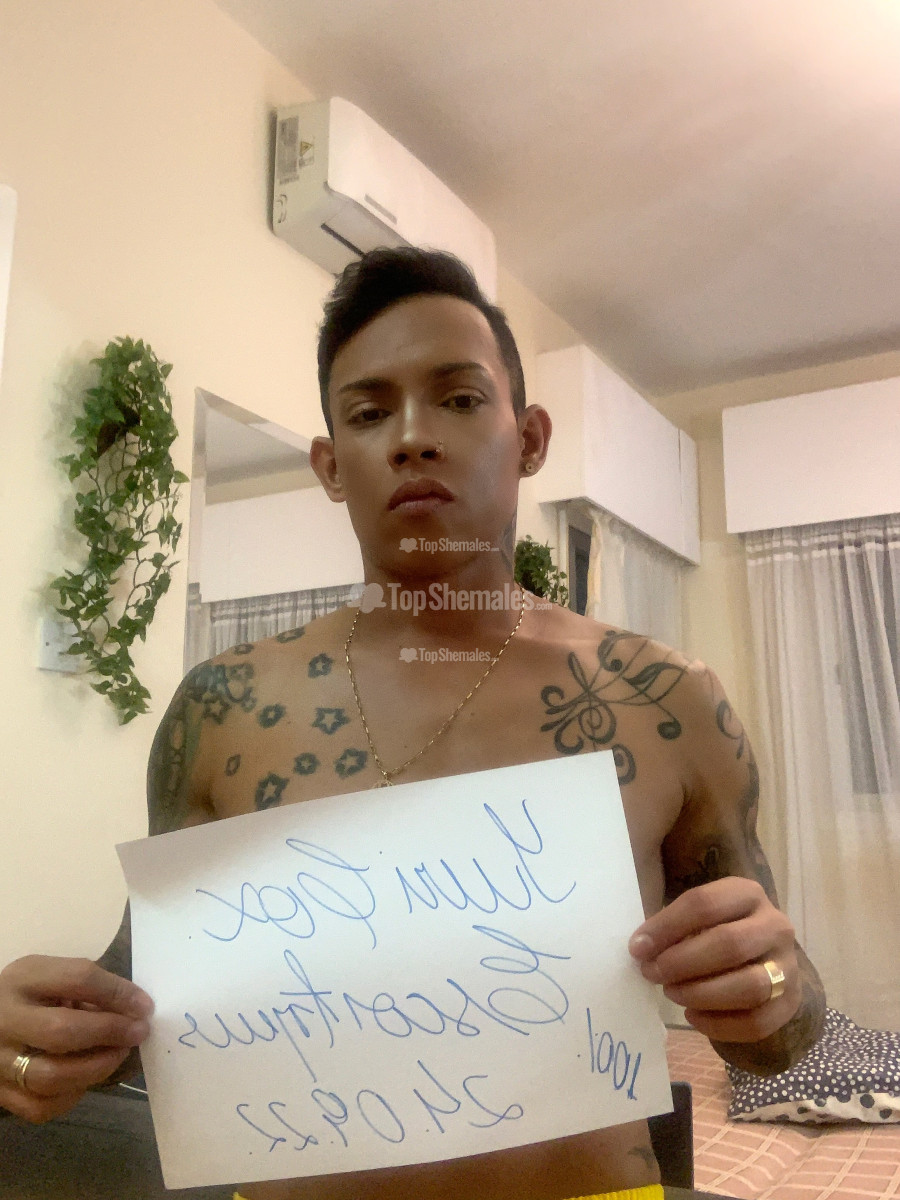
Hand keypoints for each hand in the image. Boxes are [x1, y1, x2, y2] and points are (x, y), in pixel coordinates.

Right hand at [0, 955, 152, 1122]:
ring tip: (118, 1055)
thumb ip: (87, 988)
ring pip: (51, 1076)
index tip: (145, 1005)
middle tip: (138, 1032)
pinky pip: (41, 1105)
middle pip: (62, 1031)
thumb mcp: (51, 976)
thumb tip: (134, 1009)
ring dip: (96, 1068)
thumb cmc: (30, 995)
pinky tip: (86, 1078)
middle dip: (110, 1033)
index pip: (77, 979)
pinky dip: (72, 1094)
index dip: (117, 993)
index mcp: (24, 979)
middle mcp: (5, 1020)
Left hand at [628, 877, 800, 1042]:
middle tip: (652, 973)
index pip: (704, 903)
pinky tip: (693, 1016)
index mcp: (747, 893)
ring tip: (672, 993)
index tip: (637, 947)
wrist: (766, 956)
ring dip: (701, 994)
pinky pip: (757, 1022)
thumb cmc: (718, 930)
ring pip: (749, 986)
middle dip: (682, 962)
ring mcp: (789, 966)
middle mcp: (775, 926)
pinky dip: (719, 1024)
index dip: (666, 926)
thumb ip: (673, 926)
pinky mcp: (791, 1003)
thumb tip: (641, 948)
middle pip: (729, 944)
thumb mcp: (700, 916)